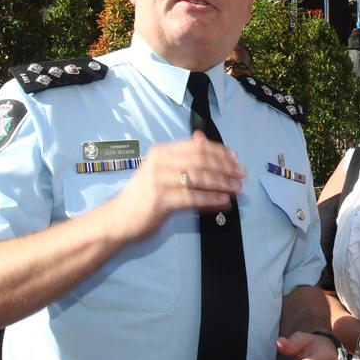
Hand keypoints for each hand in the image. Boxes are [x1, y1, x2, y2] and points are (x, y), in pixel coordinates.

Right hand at [105, 132, 244, 242]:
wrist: (118, 219)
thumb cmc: (144, 196)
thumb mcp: (162, 171)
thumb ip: (183, 157)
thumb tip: (204, 139)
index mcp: (162, 151)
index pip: (197, 146)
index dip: (219, 151)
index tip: (235, 158)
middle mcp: (160, 161)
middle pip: (200, 160)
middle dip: (225, 167)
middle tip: (241, 175)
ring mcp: (159, 179)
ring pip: (199, 177)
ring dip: (222, 183)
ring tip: (237, 188)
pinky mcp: (161, 199)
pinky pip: (192, 196)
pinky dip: (211, 198)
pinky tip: (224, 201)